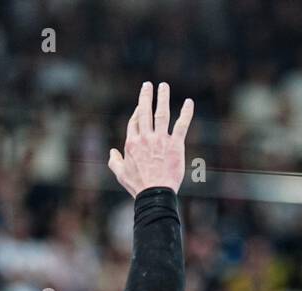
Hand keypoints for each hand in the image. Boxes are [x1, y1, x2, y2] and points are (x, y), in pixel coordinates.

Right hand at [108, 81, 192, 197]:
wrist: (154, 194)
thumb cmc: (138, 186)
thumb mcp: (120, 174)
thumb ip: (114, 161)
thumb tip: (112, 152)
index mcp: (132, 143)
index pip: (134, 122)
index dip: (137, 112)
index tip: (140, 106)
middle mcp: (145, 138)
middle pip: (144, 112)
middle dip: (146, 96)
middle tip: (148, 85)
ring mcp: (160, 140)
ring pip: (161, 114)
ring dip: (162, 98)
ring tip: (163, 86)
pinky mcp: (175, 145)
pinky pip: (181, 125)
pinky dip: (186, 113)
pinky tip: (189, 102)